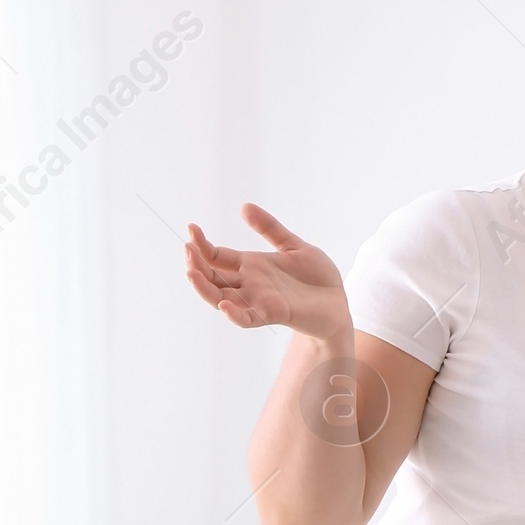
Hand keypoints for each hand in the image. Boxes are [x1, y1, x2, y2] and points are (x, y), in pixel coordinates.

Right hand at [184, 203, 350, 343]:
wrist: (338, 300)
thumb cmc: (316, 277)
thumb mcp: (292, 245)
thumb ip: (269, 228)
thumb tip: (244, 206)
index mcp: (251, 266)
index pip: (217, 257)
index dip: (201, 245)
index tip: (191, 228)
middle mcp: (250, 284)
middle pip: (213, 278)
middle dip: (196, 265)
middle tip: (186, 249)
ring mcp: (260, 300)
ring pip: (222, 299)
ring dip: (205, 289)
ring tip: (190, 273)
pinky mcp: (275, 313)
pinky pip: (249, 318)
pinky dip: (235, 314)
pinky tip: (224, 305)